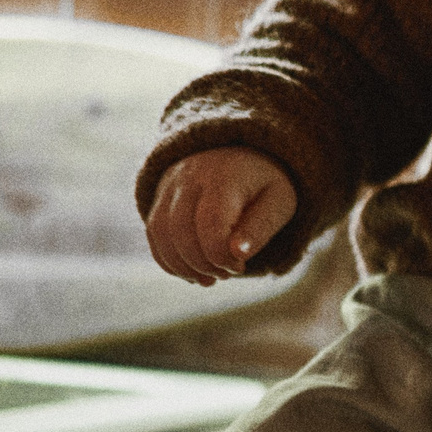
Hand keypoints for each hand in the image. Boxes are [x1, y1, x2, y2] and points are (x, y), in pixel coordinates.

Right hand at [144, 147, 297, 286]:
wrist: (241, 153)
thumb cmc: (265, 184)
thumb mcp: (278, 202)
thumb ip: (260, 228)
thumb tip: (238, 255)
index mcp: (225, 177)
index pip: (210, 224)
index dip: (220, 255)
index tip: (240, 265)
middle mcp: (190, 177)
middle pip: (181, 230)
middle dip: (202, 263)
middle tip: (227, 273)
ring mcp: (170, 186)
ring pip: (161, 233)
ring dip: (182, 266)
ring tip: (209, 279)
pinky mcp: (160, 197)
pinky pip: (153, 233)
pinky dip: (168, 260)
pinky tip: (192, 273)